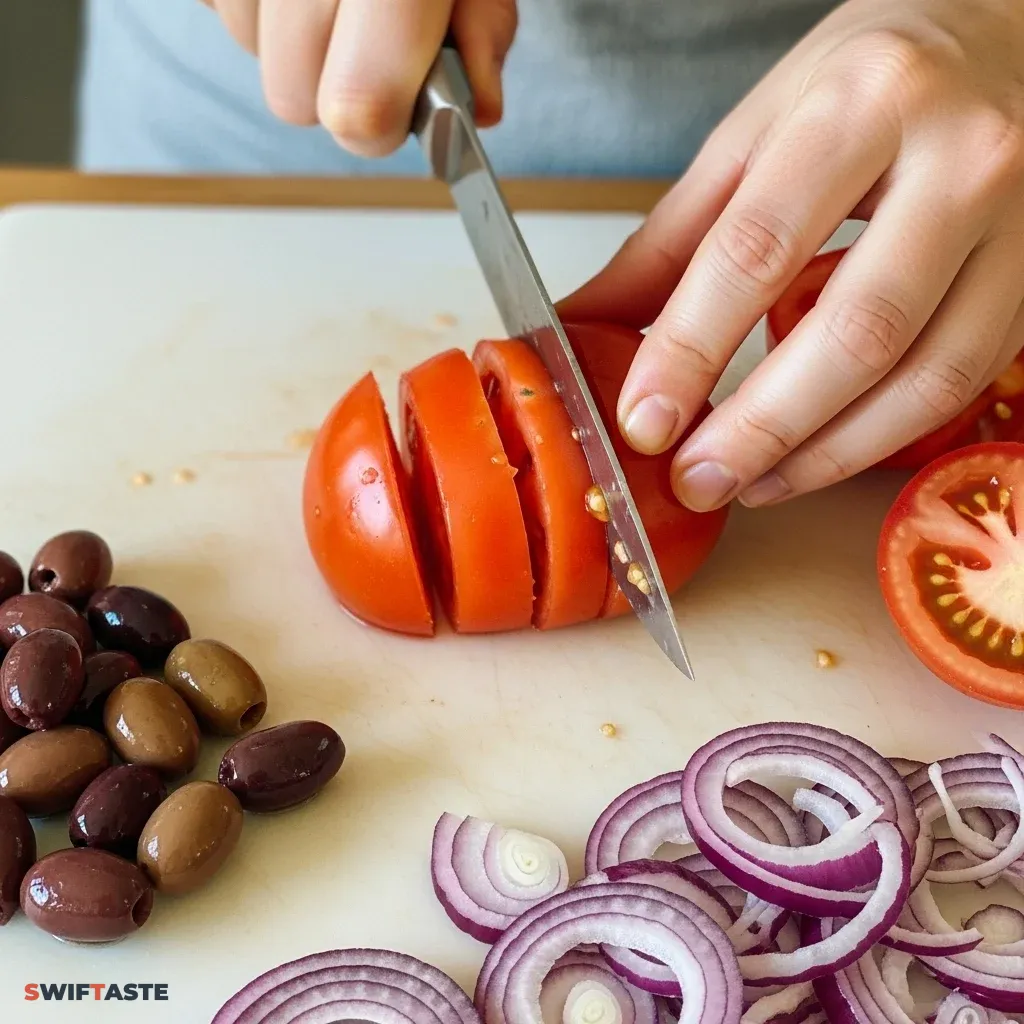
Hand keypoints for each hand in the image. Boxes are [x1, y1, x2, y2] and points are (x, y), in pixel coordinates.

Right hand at [198, 0, 516, 155]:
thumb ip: (481, 23)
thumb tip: (478, 107)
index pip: (358, 104)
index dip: (379, 124)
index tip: (397, 110)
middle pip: (293, 98)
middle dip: (332, 83)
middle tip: (366, 33)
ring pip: (251, 53)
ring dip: (290, 35)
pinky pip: (218, 5)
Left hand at [559, 0, 1023, 510]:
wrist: (1007, 34)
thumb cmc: (871, 79)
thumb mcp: (755, 132)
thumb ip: (672, 240)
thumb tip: (588, 326)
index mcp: (862, 102)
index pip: (757, 248)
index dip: (691, 350)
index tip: (644, 422)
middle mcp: (960, 160)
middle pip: (854, 333)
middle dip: (762, 428)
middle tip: (695, 479)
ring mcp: (1017, 226)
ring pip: (923, 379)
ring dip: (823, 455)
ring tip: (748, 484)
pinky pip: (958, 387)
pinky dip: (877, 439)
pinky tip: (813, 457)